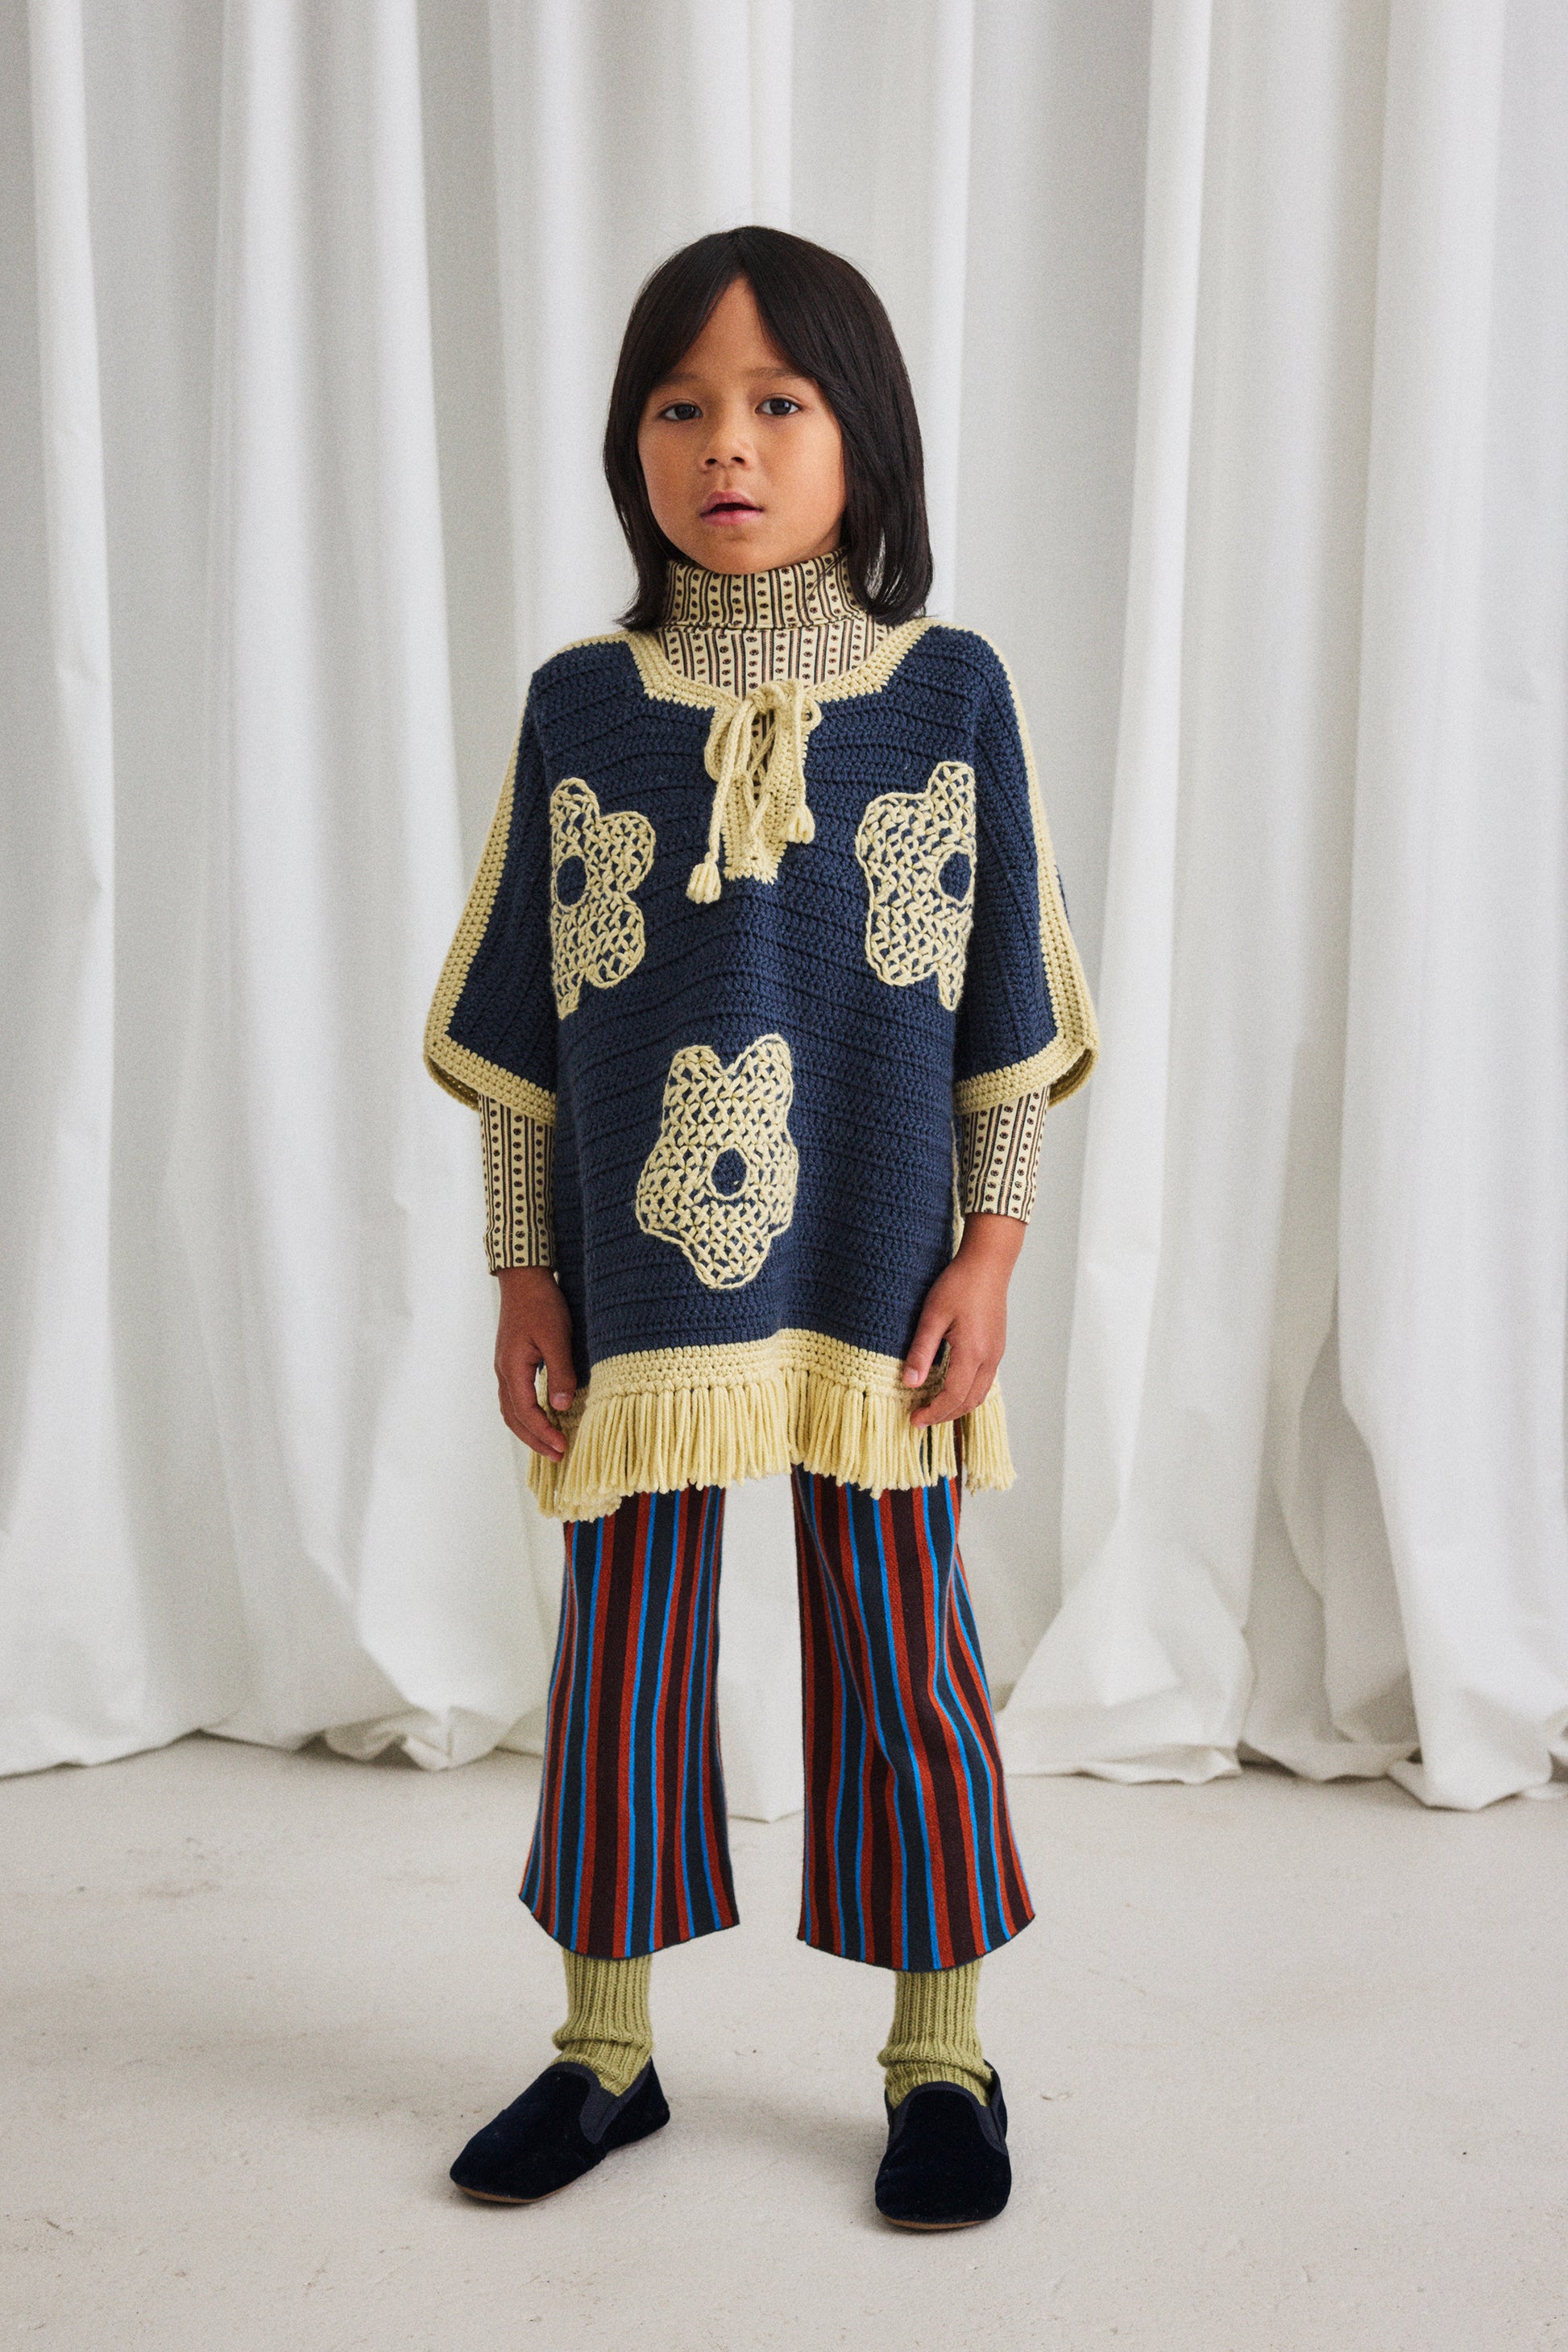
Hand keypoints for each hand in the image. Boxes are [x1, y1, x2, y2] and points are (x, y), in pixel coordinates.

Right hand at [494, 1266, 576, 1460]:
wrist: (524, 1277)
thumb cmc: (541, 1303)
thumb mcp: (557, 1337)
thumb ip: (559, 1372)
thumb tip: (561, 1406)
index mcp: (512, 1369)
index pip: (526, 1413)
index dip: (544, 1433)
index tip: (563, 1448)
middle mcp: (504, 1372)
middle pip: (514, 1418)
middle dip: (535, 1441)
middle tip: (558, 1457)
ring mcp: (506, 1367)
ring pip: (512, 1410)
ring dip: (530, 1431)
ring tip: (551, 1445)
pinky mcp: (512, 1362)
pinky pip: (515, 1397)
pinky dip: (527, 1415)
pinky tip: (543, 1417)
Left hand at [902, 1213, 1024, 1428]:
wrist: (988, 1263)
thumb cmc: (959, 1284)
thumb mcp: (932, 1316)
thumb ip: (921, 1352)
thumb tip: (909, 1383)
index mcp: (972, 1353)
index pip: (953, 1397)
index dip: (933, 1413)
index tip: (914, 1420)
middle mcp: (989, 1358)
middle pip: (969, 1402)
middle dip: (945, 1416)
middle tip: (920, 1419)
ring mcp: (996, 1353)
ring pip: (980, 1394)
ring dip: (957, 1407)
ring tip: (933, 1408)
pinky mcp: (997, 1347)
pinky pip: (984, 1381)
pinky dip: (967, 1393)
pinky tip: (949, 1387)